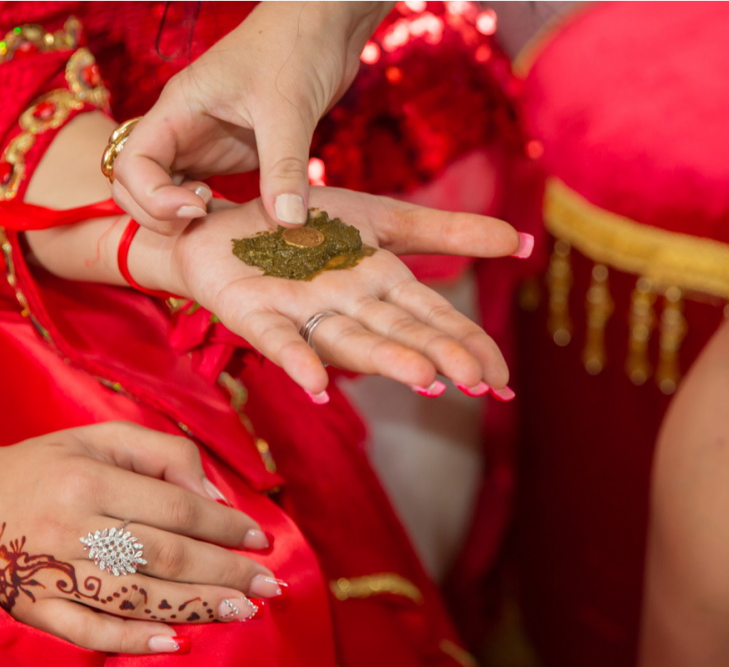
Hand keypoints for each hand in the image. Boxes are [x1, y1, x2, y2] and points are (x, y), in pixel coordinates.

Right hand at [0, 422, 280, 654]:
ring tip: (242, 608)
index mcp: (87, 476)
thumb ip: (160, 452)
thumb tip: (213, 497)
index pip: (173, 506)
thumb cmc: (41, 465)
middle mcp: (69, 524)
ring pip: (135, 596)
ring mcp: (47, 571)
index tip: (259, 536)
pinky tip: (176, 642)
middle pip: (163, 555)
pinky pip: (88, 632)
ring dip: (196, 605)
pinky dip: (134, 640)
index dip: (223, 524)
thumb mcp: (97, 436)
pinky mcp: (31, 606)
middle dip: (224, 570)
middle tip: (267, 583)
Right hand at [111, 2, 391, 233]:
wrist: (324, 26)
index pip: (131, 162)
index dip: (152, 197)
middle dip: (155, 212)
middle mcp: (180, 127)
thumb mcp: (290, 109)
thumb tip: (287, 221)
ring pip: (162, 189)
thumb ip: (284, 167)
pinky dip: (206, 212)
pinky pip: (197, 190)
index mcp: (178, 108)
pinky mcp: (226, 151)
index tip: (198, 207)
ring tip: (217, 218)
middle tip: (202, 219)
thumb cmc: (297, 46)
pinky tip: (233, 216)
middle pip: (133, 183)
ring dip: (177, 215)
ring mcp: (200, 141)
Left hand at [161, 188, 525, 396]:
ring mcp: (301, 312)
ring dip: (383, 358)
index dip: (466, 344)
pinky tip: (317, 384)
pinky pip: (278, 337)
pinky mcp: (254, 312)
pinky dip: (297, 359)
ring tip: (421, 378)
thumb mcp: (382, 220)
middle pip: (396, 331)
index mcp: (379, 285)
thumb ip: (445, 233)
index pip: (432, 318)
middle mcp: (345, 306)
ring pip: (348, 338)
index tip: (503, 380)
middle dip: (435, 355)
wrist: (225, 222)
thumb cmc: (305, 227)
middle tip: (475, 383)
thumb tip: (521, 243)